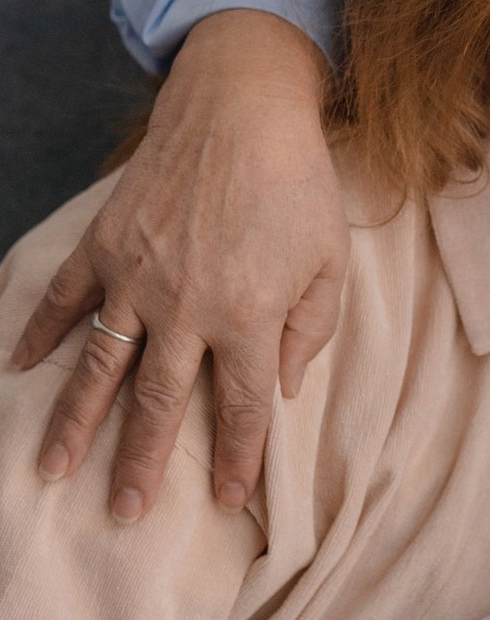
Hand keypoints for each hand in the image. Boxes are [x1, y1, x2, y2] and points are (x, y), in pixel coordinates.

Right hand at [9, 10, 347, 520]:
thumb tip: (283, 388)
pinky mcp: (105, 244)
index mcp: (250, 315)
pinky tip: (22, 370)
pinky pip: (65, 300)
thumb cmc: (299, 184)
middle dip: (143, 464)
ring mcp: (137, 276)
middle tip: (126, 512)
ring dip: (76, 423)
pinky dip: (39, 334)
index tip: (229, 500)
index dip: (236, 457)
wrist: (244, 108)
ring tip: (54, 470)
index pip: (242, 407)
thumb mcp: (329, 260)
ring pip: (100, 367)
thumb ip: (311, 330)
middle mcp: (186, 307)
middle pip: (160, 404)